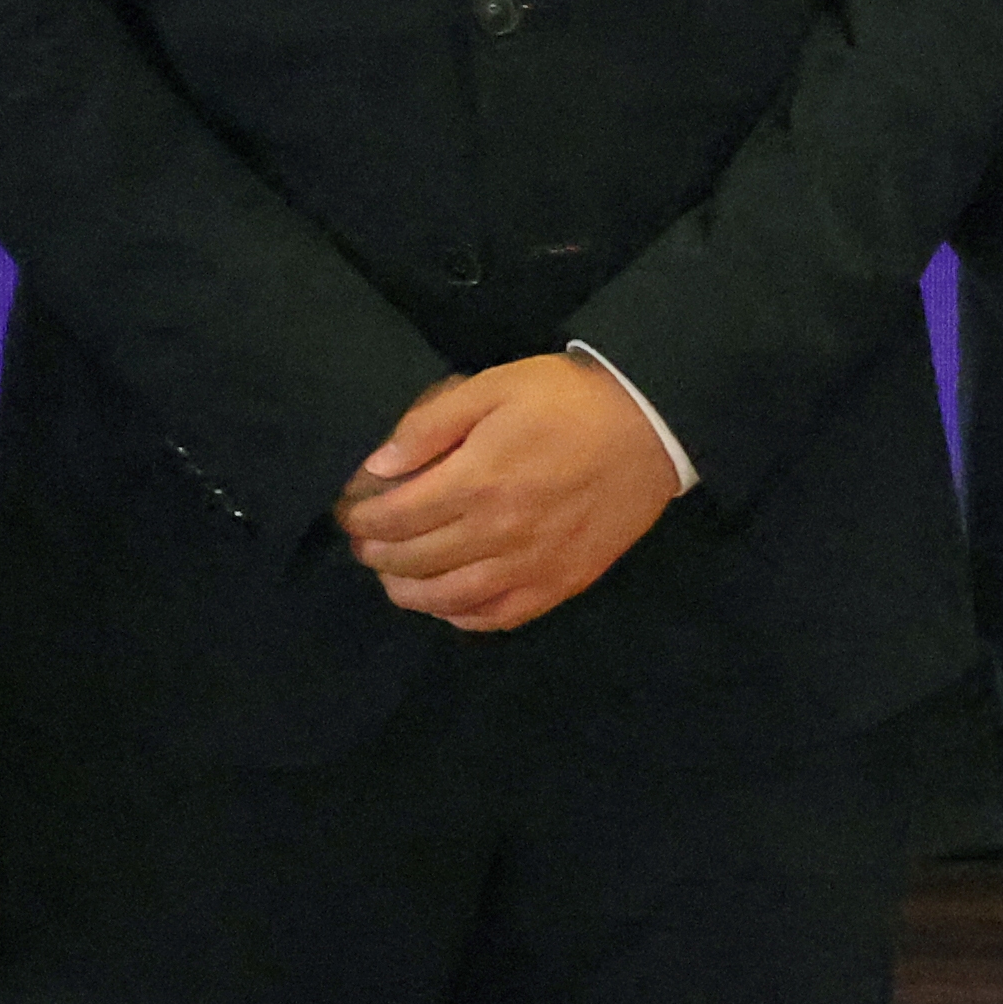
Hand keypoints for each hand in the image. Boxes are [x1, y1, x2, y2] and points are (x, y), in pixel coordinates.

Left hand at [336, 358, 681, 630]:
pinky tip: (448, 604)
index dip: (360, 518)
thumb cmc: (569, 400)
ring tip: (394, 576)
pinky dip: (462, 617)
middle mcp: (498, 533)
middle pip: (413, 560)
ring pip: (448, 599)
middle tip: (365, 541)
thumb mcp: (494, 386)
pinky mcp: (561, 582)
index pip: (394, 517)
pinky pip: (499, 617)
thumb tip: (379, 466)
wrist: (653, 427)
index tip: (350, 510)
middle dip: (376, 552)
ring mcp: (531, 565)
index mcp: (476, 481)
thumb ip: (431, 424)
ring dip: (408, 592)